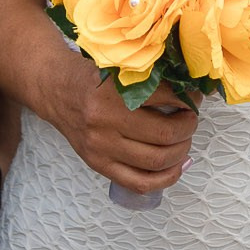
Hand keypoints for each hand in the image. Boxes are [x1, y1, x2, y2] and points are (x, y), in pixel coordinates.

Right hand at [46, 69, 197, 195]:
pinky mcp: (99, 164)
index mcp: (112, 90)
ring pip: (156, 161)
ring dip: (181, 151)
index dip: (188, 99)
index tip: (195, 97)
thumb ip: (148, 77)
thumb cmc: (90, 76)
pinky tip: (177, 165)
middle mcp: (105, 121)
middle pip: (164, 135)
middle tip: (191, 118)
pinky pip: (140, 183)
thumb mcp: (118, 67)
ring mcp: (101, 147)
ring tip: (184, 139)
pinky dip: (166, 178)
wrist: (55, 91)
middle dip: (188, 127)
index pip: (165, 98)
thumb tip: (190, 87)